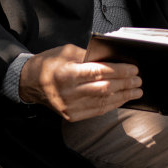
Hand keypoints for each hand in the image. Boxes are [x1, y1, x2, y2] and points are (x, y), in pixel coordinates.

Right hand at [19, 44, 142, 121]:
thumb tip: (113, 59)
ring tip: (136, 90)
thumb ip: (89, 56)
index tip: (133, 69)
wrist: (29, 83)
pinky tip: (122, 99)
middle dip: (125, 84)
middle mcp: (68, 92)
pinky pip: (97, 111)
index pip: (98, 72)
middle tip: (138, 79)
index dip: (119, 71)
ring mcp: (69, 107)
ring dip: (123, 96)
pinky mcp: (71, 116)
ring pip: (103, 102)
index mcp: (67, 73)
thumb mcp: (66, 51)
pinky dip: (112, 105)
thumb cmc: (49, 63)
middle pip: (104, 89)